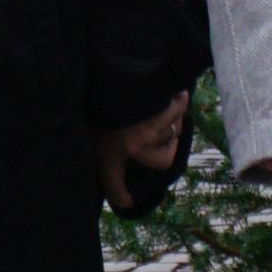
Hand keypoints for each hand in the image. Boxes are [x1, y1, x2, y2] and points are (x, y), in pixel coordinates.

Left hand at [97, 93, 190, 208]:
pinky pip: (178, 110)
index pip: (112, 180)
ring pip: (173, 133)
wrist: (109, 69)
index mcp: (108, 149)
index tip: (125, 202)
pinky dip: (180, 102)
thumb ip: (98, 133)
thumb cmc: (99, 94)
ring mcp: (148, 130)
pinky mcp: (160, 110)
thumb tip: (93, 139)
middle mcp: (131, 145)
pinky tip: (178, 95)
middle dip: (167, 149)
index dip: (119, 193)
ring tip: (164, 107)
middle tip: (165, 138)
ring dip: (172, 121)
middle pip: (163, 160)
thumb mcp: (91, 118)